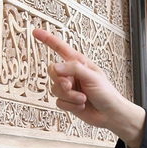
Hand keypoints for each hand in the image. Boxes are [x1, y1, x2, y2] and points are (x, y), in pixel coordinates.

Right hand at [33, 28, 146, 147]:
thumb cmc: (107, 93)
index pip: (60, 48)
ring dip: (69, 96)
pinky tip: (81, 105)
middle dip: (61, 81)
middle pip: (53, 72)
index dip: (48, 39)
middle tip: (70, 85)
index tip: (36, 32)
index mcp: (79, 63)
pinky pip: (59, 102)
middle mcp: (72, 74)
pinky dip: (70, 105)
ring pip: (55, 89)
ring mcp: (69, 88)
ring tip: (83, 98)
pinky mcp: (67, 101)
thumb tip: (55, 67)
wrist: (110, 114)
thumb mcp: (92, 76)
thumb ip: (73, 69)